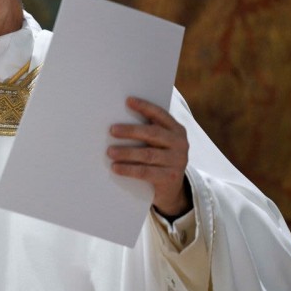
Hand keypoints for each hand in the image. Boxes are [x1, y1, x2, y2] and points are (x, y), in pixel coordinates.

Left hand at [107, 97, 190, 216]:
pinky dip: (129, 169)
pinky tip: (115, 167)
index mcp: (176, 130)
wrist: (172, 189)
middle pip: (153, 133)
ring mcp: (177, 161)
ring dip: (126, 152)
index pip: (160, 115)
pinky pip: (146, 172)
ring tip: (109, 152)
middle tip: (111, 130)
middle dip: (131, 131)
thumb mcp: (158, 144)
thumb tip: (117, 120)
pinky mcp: (170, 177)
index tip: (128, 101)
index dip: (145, 107)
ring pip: (148, 154)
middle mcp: (180, 143)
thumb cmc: (158, 159)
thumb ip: (147, 132)